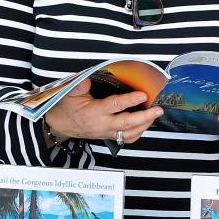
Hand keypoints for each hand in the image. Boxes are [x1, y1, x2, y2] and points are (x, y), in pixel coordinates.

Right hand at [44, 79, 163, 146]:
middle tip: (158, 109)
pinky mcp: (109, 136)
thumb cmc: (66, 107)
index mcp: (93, 112)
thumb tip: (87, 80)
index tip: (143, 94)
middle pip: (127, 124)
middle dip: (145, 117)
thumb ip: (79, 86)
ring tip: (154, 115)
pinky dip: (138, 132)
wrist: (61, 125)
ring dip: (144, 125)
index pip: (115, 106)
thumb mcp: (68, 93)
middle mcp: (102, 124)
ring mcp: (106, 132)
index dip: (130, 100)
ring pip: (130, 134)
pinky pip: (127, 138)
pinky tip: (144, 123)